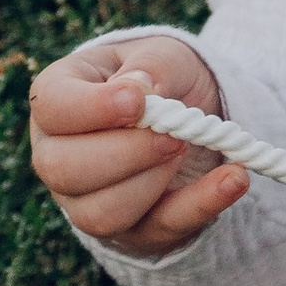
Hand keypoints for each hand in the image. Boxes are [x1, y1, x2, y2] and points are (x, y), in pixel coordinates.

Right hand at [29, 34, 247, 253]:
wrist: (188, 111)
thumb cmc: (159, 76)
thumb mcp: (162, 54)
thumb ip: (151, 65)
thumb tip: (139, 89)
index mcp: (57, 101)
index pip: (51, 109)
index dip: (91, 109)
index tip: (137, 101)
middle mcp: (57, 156)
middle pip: (66, 170)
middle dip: (127, 152)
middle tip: (174, 133)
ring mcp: (86, 201)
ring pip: (102, 213)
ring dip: (154, 181)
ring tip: (187, 146)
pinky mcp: (132, 231)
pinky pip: (158, 231)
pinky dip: (201, 205)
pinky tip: (234, 178)